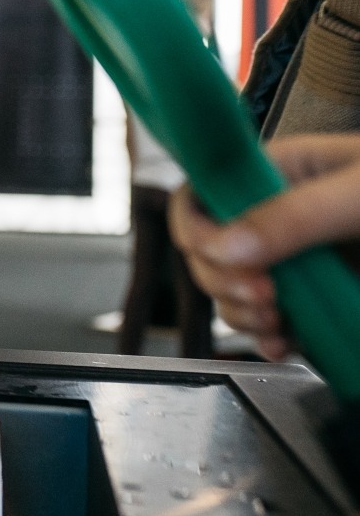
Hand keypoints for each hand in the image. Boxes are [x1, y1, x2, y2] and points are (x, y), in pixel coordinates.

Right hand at [169, 133, 359, 360]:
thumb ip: (295, 215)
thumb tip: (228, 246)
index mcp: (276, 173)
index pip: (200, 197)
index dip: (200, 233)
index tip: (232, 261)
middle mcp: (274, 214)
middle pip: (207, 253)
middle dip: (225, 283)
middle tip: (268, 300)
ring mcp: (294, 258)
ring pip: (231, 291)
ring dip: (242, 316)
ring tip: (279, 324)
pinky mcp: (316, 295)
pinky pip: (268, 320)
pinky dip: (266, 338)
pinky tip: (285, 342)